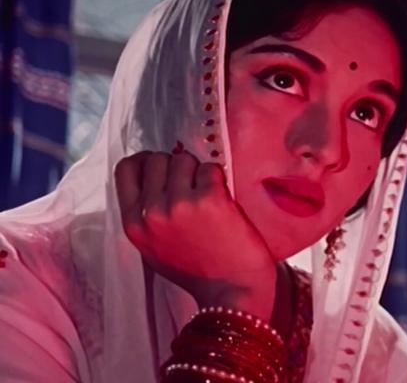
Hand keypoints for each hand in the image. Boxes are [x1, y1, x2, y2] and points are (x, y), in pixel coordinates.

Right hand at [114, 150, 281, 319]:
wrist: (233, 293)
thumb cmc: (198, 272)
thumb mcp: (154, 249)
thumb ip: (146, 217)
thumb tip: (153, 181)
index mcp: (134, 225)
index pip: (126, 169)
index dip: (146, 161)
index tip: (163, 167)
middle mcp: (151, 212)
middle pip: (156, 159)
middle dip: (176, 165)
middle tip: (192, 183)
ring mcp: (179, 204)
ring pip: (184, 159)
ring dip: (199, 171)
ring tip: (208, 194)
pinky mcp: (209, 199)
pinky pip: (210, 168)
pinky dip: (218, 178)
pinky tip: (222, 199)